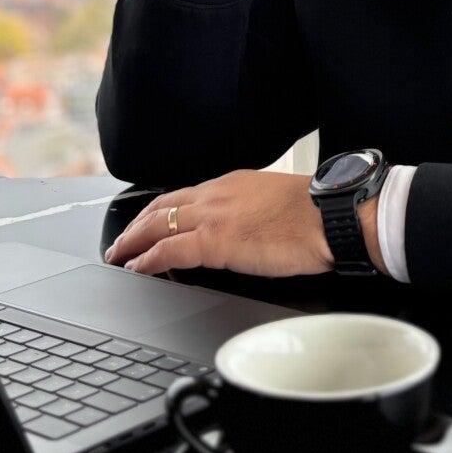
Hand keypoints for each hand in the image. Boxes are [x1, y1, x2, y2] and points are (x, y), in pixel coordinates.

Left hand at [102, 170, 333, 278]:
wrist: (331, 216)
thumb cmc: (317, 214)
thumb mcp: (276, 203)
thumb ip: (253, 212)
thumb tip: (248, 230)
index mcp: (233, 184)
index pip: (184, 196)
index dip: (161, 211)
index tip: (150, 223)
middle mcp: (216, 194)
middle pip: (161, 206)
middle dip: (136, 224)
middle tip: (121, 241)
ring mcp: (212, 216)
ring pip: (156, 224)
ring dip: (132, 241)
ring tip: (120, 255)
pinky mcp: (214, 241)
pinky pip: (167, 251)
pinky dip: (146, 260)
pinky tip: (137, 268)